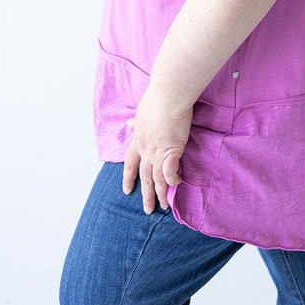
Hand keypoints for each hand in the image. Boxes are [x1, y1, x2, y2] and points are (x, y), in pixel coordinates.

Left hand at [122, 87, 192, 212]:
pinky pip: (170, 172)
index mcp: (138, 140)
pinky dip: (173, 180)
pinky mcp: (171, 150)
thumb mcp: (141, 111)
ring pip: (157, 179)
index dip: (128, 177)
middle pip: (145, 176)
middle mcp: (146, 149)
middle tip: (147, 209)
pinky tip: (177, 184)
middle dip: (146, 194)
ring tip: (164, 206)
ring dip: (161, 193)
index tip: (126, 190)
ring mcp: (157, 151)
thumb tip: (128, 123)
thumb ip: (137, 121)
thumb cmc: (157, 99)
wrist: (168, 95)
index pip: (130, 163)